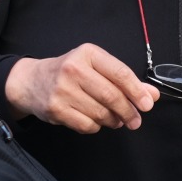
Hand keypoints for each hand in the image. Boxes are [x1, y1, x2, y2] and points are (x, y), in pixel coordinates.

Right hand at [4, 44, 158, 133]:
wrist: (30, 81)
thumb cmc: (69, 72)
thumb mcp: (95, 67)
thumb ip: (124, 79)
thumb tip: (151, 95)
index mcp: (88, 54)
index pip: (120, 73)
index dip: (137, 91)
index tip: (148, 104)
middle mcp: (74, 70)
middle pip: (111, 96)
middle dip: (128, 111)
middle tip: (136, 120)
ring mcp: (63, 90)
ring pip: (101, 113)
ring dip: (114, 120)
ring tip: (117, 120)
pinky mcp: (56, 109)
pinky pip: (87, 125)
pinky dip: (97, 126)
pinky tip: (97, 121)